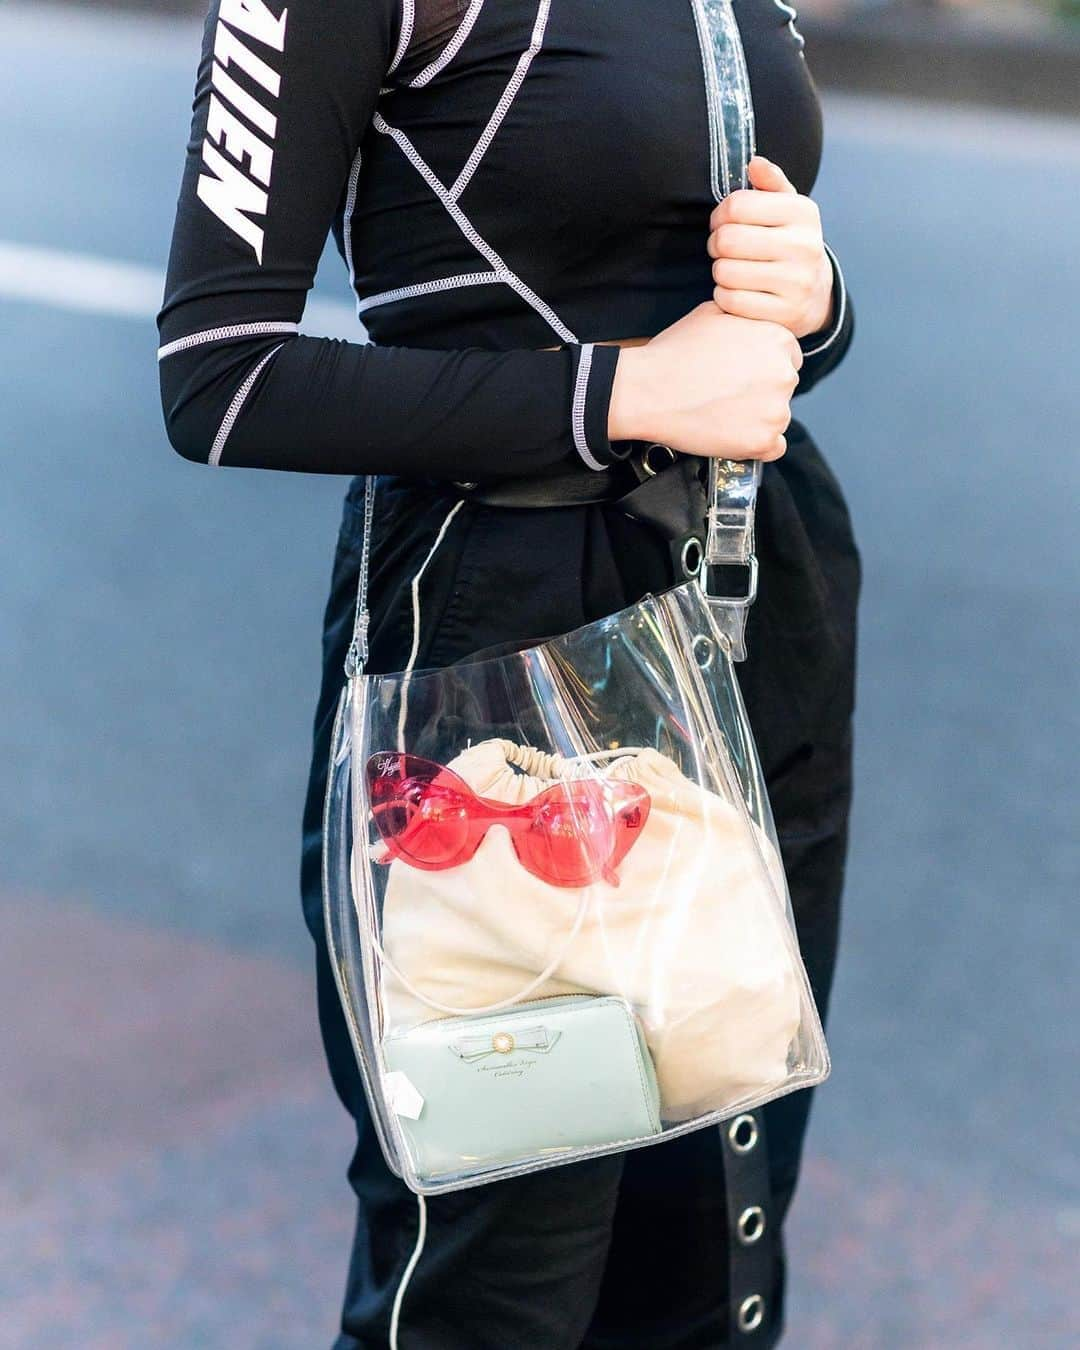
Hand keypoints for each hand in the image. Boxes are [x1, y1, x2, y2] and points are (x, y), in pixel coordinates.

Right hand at [608, 302, 801, 460]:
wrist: (648, 390)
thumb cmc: (675, 353)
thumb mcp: (714, 312)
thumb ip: (745, 318)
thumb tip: (749, 321)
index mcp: (779, 339)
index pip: (787, 358)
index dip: (762, 367)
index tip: (741, 375)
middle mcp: (784, 374)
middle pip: (784, 388)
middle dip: (761, 392)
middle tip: (728, 394)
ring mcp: (775, 410)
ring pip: (778, 418)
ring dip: (757, 418)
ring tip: (722, 413)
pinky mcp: (762, 440)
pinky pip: (772, 448)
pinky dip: (754, 445)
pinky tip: (730, 433)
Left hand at [706, 155, 833, 339]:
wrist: (815, 294)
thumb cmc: (789, 242)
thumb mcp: (787, 208)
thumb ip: (770, 182)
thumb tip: (754, 163)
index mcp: (803, 212)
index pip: (736, 205)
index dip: (719, 214)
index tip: (722, 222)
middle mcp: (804, 246)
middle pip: (727, 240)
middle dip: (715, 244)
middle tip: (721, 248)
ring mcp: (796, 283)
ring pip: (725, 272)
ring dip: (719, 271)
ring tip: (731, 269)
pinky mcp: (784, 314)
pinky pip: (730, 301)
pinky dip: (723, 296)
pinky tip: (735, 291)